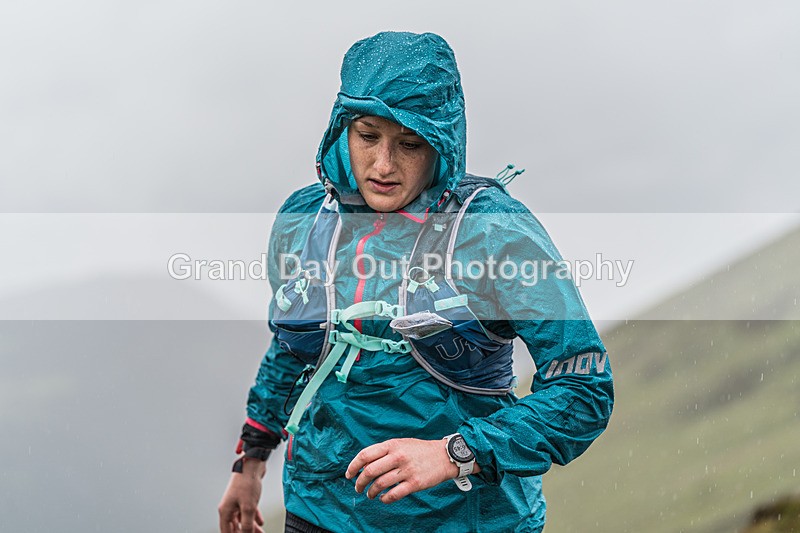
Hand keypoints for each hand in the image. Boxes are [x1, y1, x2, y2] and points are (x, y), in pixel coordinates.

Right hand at [218, 458, 266, 532]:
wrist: (252, 465)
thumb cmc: (247, 483)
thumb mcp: (248, 508)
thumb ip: (247, 525)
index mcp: (225, 511)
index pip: (226, 531)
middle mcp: (229, 507)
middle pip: (235, 526)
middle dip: (244, 532)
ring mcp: (236, 502)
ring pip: (243, 519)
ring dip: (251, 526)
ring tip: (260, 532)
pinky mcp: (244, 497)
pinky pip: (248, 511)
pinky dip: (254, 517)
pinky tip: (261, 522)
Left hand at [345, 438, 479, 503]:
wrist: (444, 456)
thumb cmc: (420, 450)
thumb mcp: (401, 444)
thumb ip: (384, 452)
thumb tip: (364, 466)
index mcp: (392, 445)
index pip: (365, 455)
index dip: (353, 466)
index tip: (349, 474)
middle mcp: (398, 456)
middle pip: (369, 471)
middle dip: (360, 482)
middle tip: (358, 488)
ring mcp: (406, 470)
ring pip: (380, 484)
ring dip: (371, 492)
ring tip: (371, 495)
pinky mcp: (415, 483)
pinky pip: (394, 494)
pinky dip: (385, 499)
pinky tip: (383, 499)